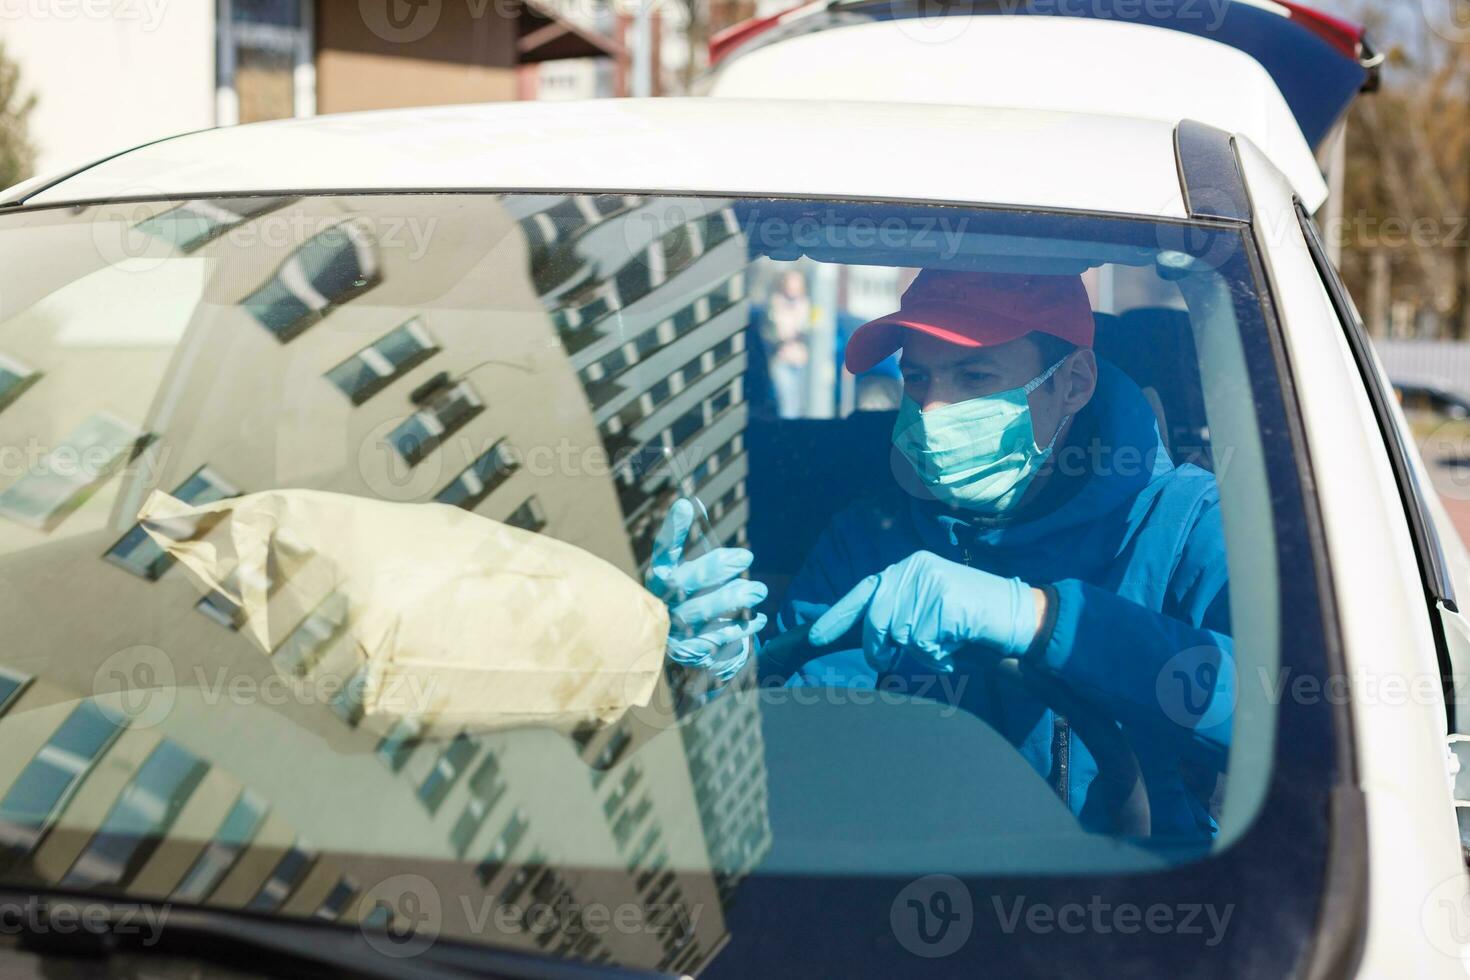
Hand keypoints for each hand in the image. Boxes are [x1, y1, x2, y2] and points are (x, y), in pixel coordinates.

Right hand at [646, 499, 767, 680]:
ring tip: (759, 590)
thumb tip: (715, 529)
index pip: (663, 551)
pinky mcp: (691, 651)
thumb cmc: (696, 601)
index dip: (671, 531)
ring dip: (734, 598)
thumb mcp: (695, 579)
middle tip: (747, 556)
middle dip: (716, 567)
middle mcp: (662, 601)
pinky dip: (741, 628)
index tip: (684, 504)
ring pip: (702, 612)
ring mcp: (674, 628)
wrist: (687, 647)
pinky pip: (718, 638)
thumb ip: (707, 561)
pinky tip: (758, 619)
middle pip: (684, 582)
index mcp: (661, 578)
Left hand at [808, 551, 1037, 673]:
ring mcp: (931, 583)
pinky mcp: (946, 602)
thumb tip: (862, 636)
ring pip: (902, 635)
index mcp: (908, 568)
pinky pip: (925, 644)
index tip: (816, 637)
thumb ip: (897, 612)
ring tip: (944, 644)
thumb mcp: (928, 607)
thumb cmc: (969, 619)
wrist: (1018, 614)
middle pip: (877, 618)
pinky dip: (938, 655)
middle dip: (878, 646)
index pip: (864, 591)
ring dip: (921, 652)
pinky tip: (956, 645)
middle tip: (885, 661)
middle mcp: (916, 569)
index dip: (837, 616)